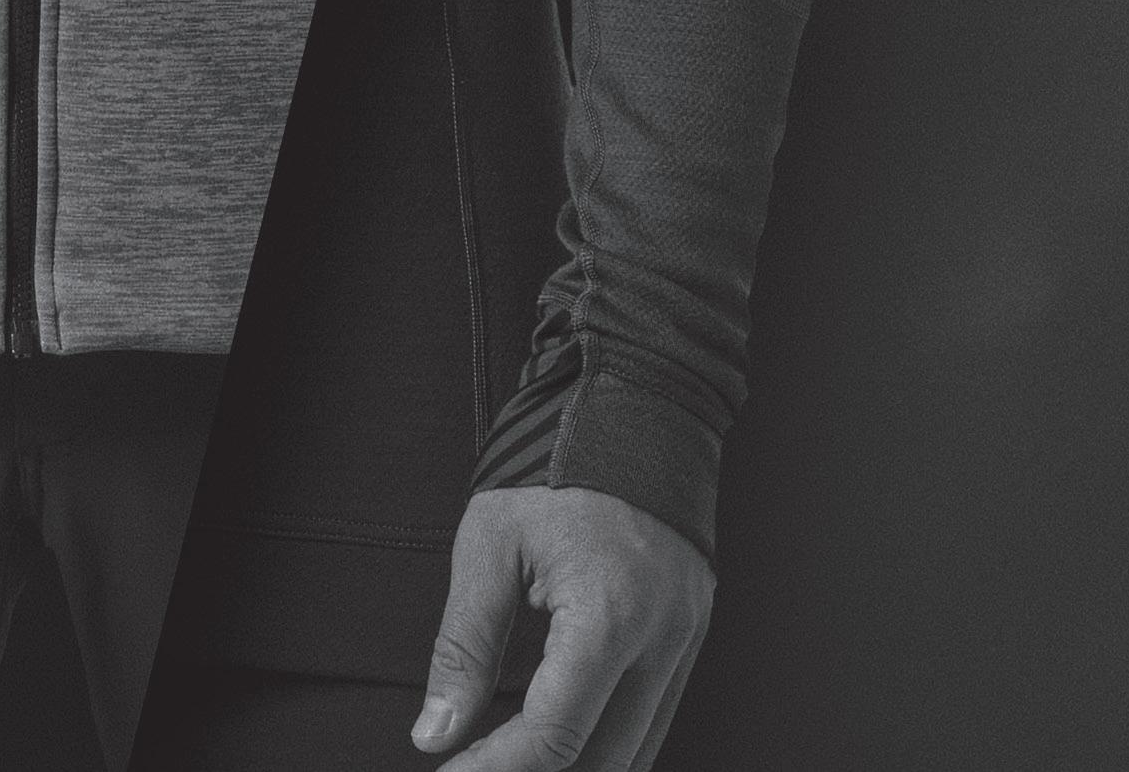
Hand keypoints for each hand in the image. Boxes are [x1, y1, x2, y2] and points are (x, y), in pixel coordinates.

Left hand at [412, 486, 712, 769]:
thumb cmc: (557, 459)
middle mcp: (663, 637)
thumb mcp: (490, 540)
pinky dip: (611, 738)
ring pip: (638, 750)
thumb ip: (464, 645)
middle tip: (476, 769)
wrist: (637, 394)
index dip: (496, 769)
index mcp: (610, 613)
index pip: (554, 734)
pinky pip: (656, 715)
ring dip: (578, 765)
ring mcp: (687, 636)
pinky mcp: (693, 629)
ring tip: (512, 757)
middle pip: (604, 760)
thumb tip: (435, 733)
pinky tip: (563, 734)